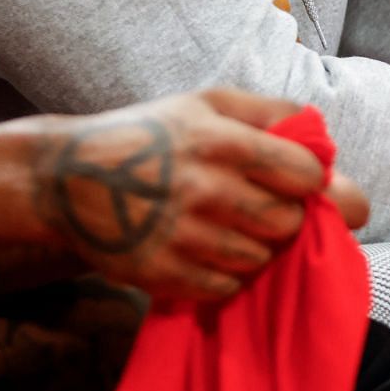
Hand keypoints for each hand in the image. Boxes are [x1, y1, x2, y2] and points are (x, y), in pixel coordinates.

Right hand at [22, 89, 363, 302]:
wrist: (66, 178)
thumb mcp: (205, 102)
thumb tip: (323, 137)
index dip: (309, 179)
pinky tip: (205, 250)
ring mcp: (183, 237)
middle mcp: (205, 189)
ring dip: (255, 247)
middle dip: (285, 216)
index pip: (306, 174)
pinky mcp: (162, 275)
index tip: (294, 180)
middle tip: (260, 206)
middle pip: (289, 222)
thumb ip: (269, 112)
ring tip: (228, 226)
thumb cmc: (148, 134)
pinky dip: (225, 275)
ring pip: (260, 259)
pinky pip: (226, 288)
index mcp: (221, 141)